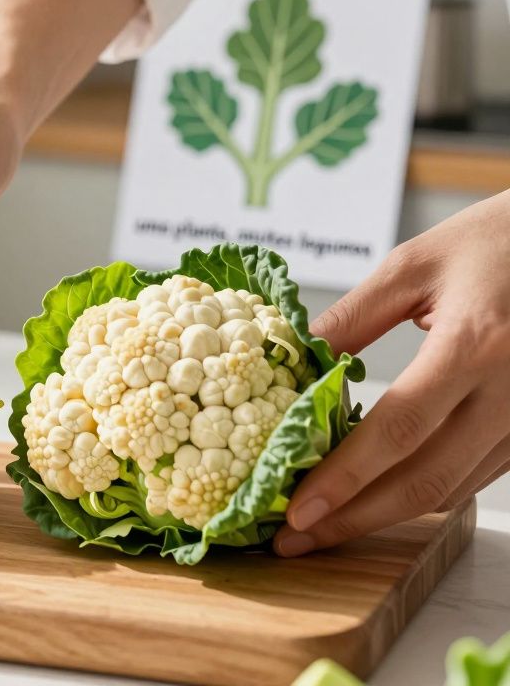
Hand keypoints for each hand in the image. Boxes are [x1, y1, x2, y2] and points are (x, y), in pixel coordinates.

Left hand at [275, 190, 509, 555]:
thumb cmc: (498, 240)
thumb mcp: (413, 265)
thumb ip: (351, 321)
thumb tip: (291, 363)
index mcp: (476, 344)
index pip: (399, 430)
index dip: (345, 478)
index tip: (297, 510)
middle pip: (426, 480)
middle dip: (354, 520)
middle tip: (294, 540)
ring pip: (453, 490)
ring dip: (385, 516)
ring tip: (323, 525)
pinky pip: (476, 476)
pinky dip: (423, 493)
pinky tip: (375, 497)